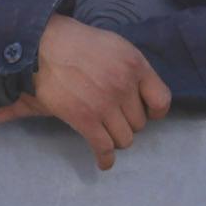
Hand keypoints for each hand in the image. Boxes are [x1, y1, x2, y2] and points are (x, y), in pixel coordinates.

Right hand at [25, 15, 170, 169]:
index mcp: (135, 65)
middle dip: (127, 122)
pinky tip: (103, 162)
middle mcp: (124, 85)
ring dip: (115, 138)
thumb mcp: (114, 46)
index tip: (147, 113)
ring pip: (125, 138)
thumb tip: (146, 97)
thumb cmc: (77, 44)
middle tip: (113, 116)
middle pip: (139, 123)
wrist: (43, 45)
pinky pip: (104, 147)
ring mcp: (105, 103)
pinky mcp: (85, 118)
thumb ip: (132, 70)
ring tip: (104, 132)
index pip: (161, 100)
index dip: (155, 111)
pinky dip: (105, 159)